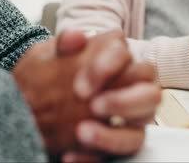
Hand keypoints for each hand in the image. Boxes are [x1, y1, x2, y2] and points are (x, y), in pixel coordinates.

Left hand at [13, 30, 159, 159]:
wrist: (37, 107)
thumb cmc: (51, 78)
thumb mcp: (50, 58)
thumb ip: (64, 45)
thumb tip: (75, 36)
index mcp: (118, 61)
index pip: (126, 54)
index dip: (108, 67)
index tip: (80, 86)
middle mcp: (134, 87)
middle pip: (151, 91)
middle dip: (124, 101)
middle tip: (93, 106)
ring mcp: (133, 115)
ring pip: (144, 124)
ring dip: (114, 133)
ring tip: (82, 132)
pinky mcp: (125, 139)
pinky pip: (124, 150)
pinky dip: (96, 155)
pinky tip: (71, 154)